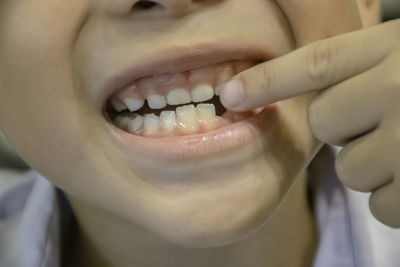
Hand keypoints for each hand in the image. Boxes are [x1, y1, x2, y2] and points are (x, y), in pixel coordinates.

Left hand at [220, 19, 399, 227]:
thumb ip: (366, 67)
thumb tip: (319, 102)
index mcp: (397, 49)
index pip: (317, 64)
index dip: (268, 80)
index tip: (231, 95)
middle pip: (325, 124)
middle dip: (347, 128)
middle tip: (387, 119)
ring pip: (352, 170)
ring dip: (376, 165)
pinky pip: (383, 205)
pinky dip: (399, 197)